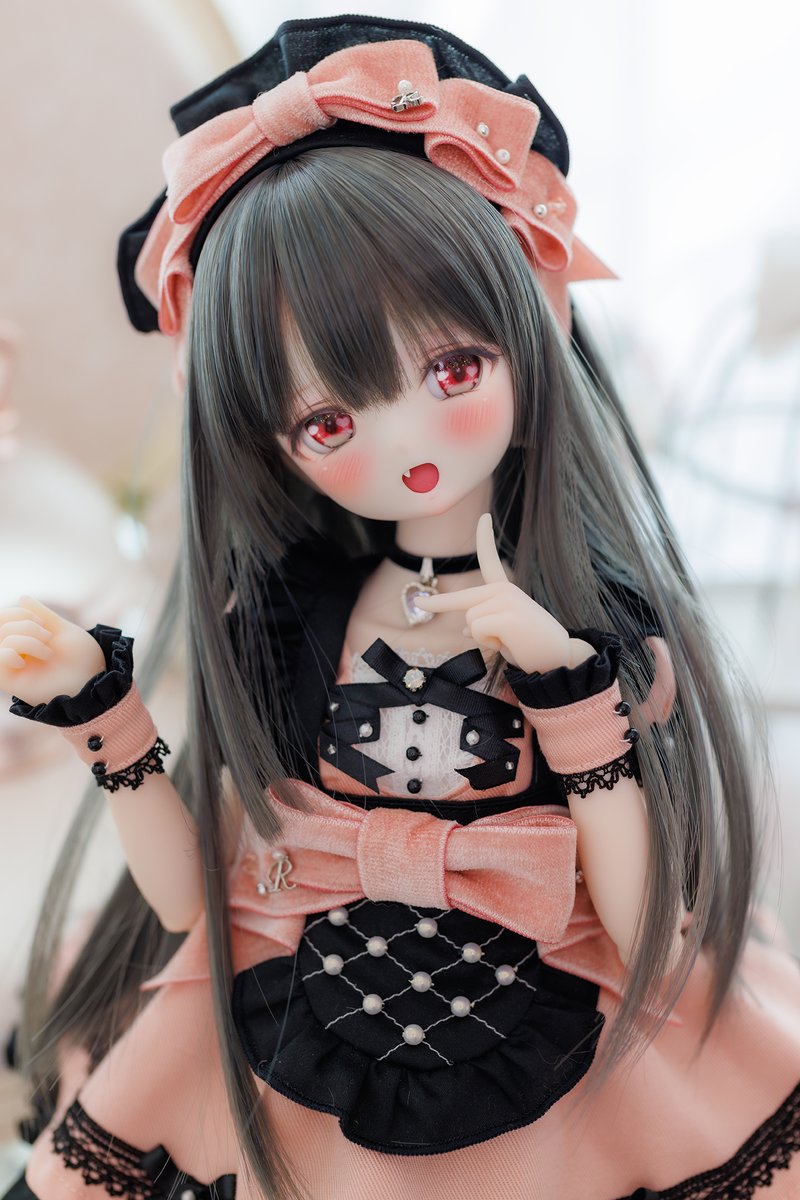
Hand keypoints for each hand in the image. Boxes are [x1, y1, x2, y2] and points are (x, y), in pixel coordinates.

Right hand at [0, 596, 104, 705]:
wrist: (93, 682)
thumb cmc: (83, 658)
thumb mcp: (63, 630)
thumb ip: (42, 614)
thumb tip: (21, 597)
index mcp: (27, 638)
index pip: (5, 619)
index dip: (18, 613)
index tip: (40, 620)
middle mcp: (18, 652)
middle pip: (2, 627)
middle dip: (26, 625)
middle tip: (48, 637)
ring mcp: (14, 665)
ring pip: (2, 639)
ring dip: (27, 641)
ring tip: (48, 653)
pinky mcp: (11, 681)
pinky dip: (7, 654)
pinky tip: (23, 663)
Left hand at [415, 514, 587, 673]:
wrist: (558, 660)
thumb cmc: (529, 647)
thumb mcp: (501, 632)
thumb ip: (483, 624)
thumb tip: (465, 630)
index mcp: (505, 590)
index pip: (491, 560)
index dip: (485, 538)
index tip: (484, 517)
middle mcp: (506, 590)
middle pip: (462, 600)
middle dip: (437, 603)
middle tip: (418, 603)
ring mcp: (507, 600)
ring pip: (469, 619)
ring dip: (482, 638)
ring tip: (508, 640)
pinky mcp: (508, 614)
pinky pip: (476, 630)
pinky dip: (487, 642)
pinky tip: (510, 643)